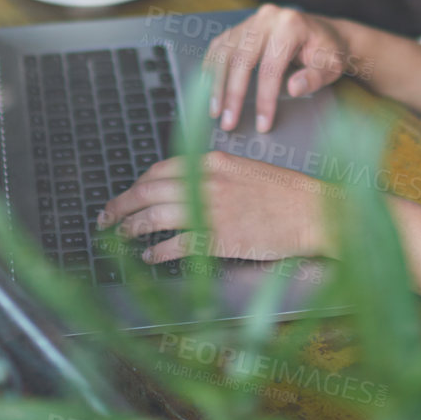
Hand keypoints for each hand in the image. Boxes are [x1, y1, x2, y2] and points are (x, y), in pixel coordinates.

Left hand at [97, 152, 331, 261]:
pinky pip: (176, 245)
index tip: (129, 195)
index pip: (161, 169)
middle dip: (122, 204)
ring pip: (155, 216)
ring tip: (120, 235)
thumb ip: (215, 175)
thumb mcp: (247, 170)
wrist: (314, 212)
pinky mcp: (219, 238)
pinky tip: (150, 257)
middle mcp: (207, 181)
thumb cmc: (288, 194)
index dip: (138, 184)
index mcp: (214, 162)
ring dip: (131, 227)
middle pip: (149, 190)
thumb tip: (187, 187)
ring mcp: (212, 210)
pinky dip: (157, 252)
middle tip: (106, 216)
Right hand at [203, 4, 355, 134]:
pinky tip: (208, 87)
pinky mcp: (242, 26)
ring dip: (216, 83)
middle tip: (228, 122)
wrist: (324, 33)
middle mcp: (268, 18)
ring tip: (214, 111)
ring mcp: (252, 19)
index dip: (265, 98)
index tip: (262, 124)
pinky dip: (211, 67)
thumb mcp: (331, 66)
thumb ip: (314, 78)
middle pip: (241, 58)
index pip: (271, 67)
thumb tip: (293, 88)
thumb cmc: (328, 52)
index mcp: (291, 25)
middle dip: (232, 94)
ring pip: (224, 51)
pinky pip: (219, 45)